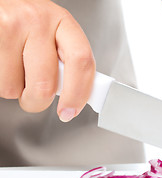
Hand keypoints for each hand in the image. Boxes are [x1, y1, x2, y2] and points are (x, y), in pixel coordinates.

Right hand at [0, 0, 94, 121]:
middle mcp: (38, 21)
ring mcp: (11, 26)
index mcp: (63, 22)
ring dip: (14, 89)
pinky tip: (4, 64)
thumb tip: (79, 95)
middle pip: (45, 84)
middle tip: (34, 98)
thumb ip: (67, 60)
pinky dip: (1, 82)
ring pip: (14, 88)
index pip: (82, 61)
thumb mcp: (53, 33)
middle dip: (38, 102)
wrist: (1, 3)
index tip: (70, 111)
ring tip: (14, 68)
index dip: (78, 93)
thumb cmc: (26, 22)